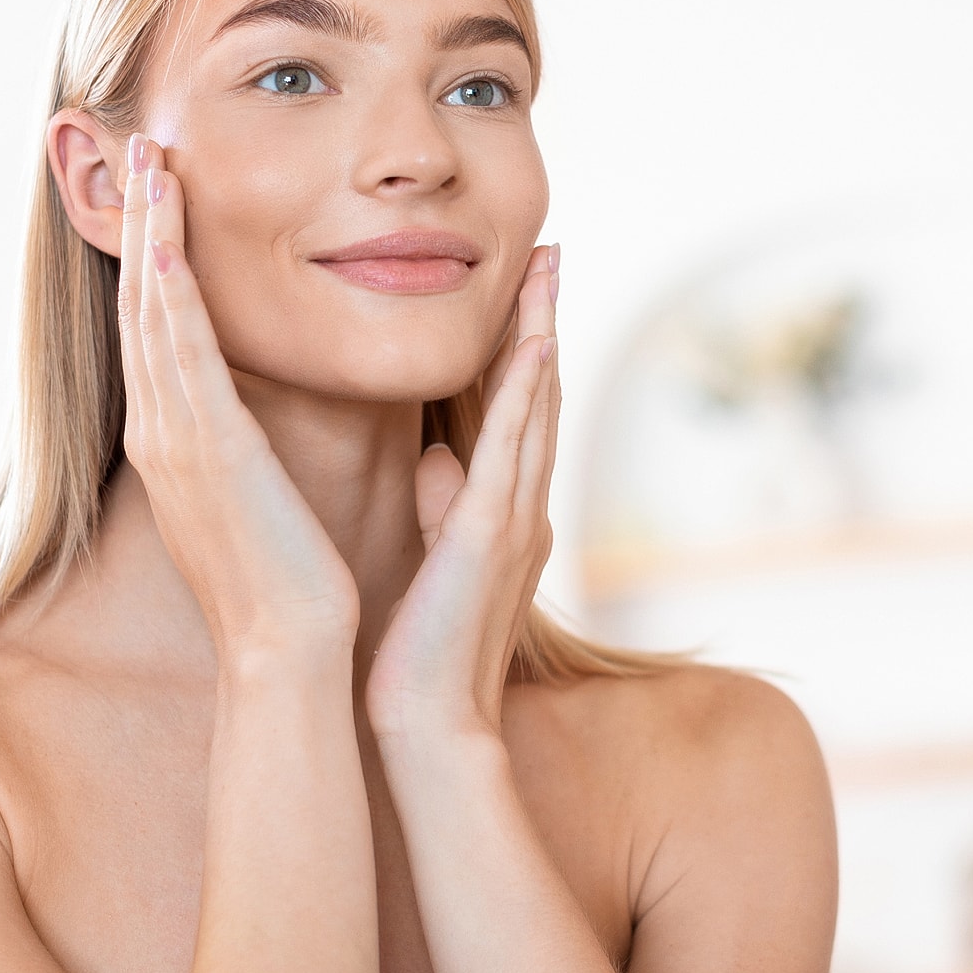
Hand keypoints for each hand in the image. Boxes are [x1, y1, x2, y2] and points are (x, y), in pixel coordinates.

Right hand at [115, 134, 360, 657]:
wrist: (285, 650)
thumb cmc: (284, 583)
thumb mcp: (254, 496)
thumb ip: (246, 449)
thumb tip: (251, 421)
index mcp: (177, 442)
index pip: (157, 329)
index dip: (153, 256)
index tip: (159, 194)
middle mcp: (162, 432)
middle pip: (140, 306)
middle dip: (138, 224)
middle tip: (136, 148)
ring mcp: (177, 440)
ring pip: (153, 315)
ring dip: (149, 235)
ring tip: (148, 164)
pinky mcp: (209, 449)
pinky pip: (183, 356)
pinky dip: (171, 295)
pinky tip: (167, 244)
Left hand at [364, 244, 560, 740]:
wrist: (429, 722)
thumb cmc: (424, 650)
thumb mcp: (434, 561)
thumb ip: (441, 504)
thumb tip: (434, 456)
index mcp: (501, 510)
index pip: (514, 412)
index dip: (521, 346)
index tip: (522, 287)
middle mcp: (520, 506)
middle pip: (537, 393)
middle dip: (543, 319)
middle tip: (548, 251)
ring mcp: (513, 518)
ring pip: (535, 406)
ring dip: (542, 334)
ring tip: (547, 270)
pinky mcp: (491, 534)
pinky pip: (513, 449)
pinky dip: (524, 393)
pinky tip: (531, 346)